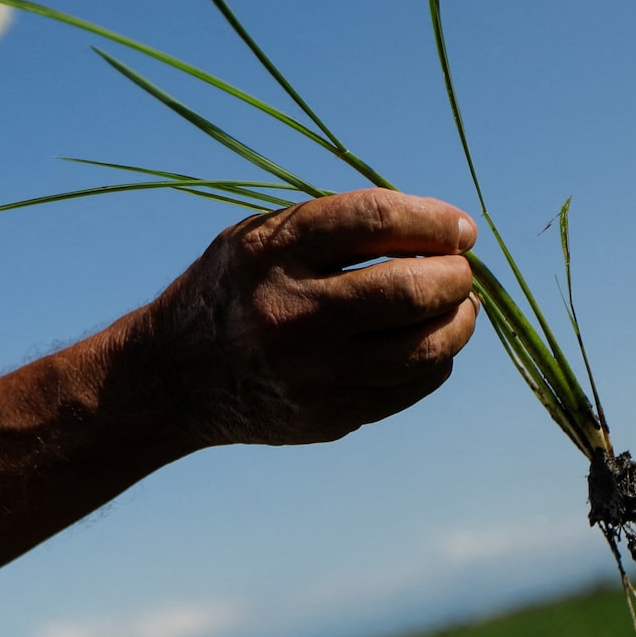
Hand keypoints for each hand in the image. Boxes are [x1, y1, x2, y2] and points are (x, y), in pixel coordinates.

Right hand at [140, 189, 478, 447]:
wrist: (175, 379)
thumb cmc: (234, 291)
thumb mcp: (260, 237)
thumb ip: (337, 225)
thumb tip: (444, 233)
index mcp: (273, 252)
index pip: (377, 221)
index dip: (435, 220)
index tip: (460, 228)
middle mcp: (292, 313)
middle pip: (410, 289)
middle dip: (455, 275)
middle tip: (459, 270)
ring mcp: (312, 373)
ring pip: (424, 348)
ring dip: (459, 321)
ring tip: (456, 306)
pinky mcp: (329, 416)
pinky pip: (413, 386)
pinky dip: (436, 360)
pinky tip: (426, 343)